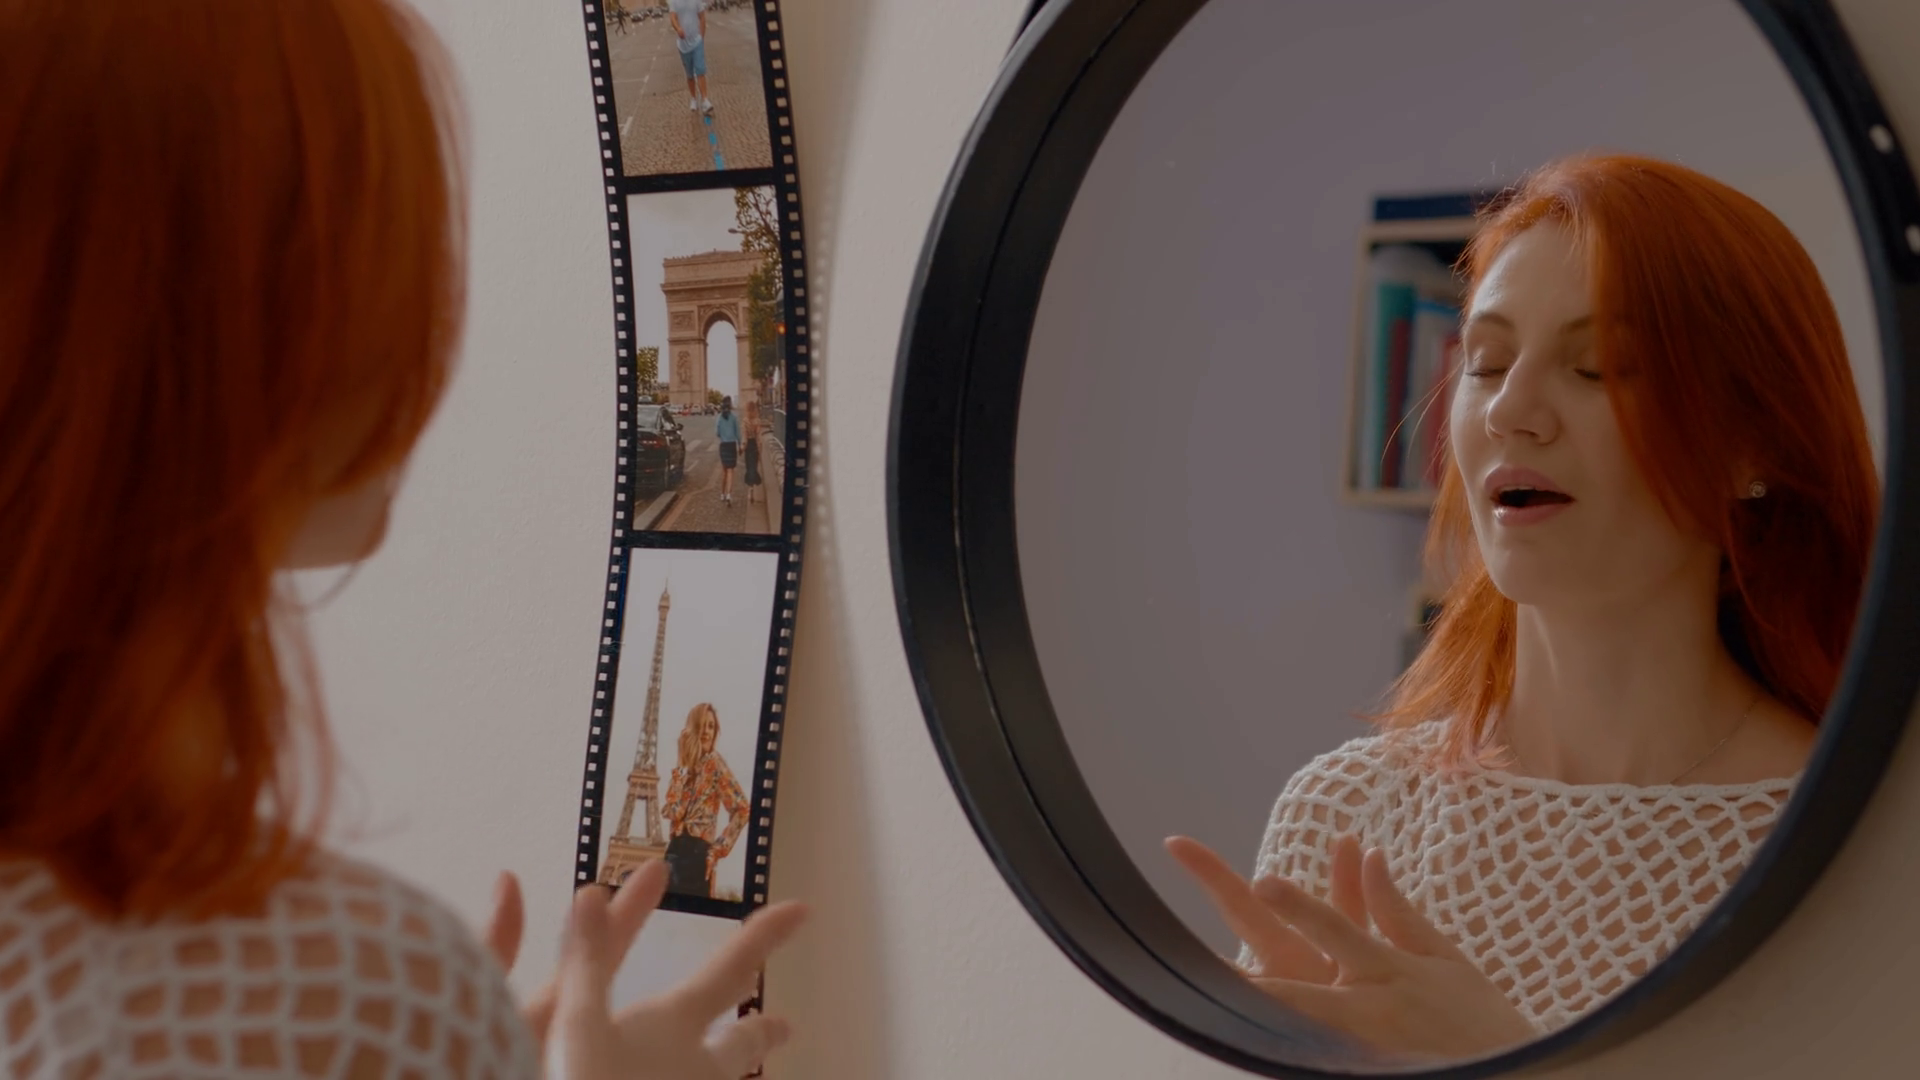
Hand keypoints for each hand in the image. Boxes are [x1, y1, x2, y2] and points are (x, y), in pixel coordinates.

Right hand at [484, 863, 808, 1077]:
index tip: (803, 910)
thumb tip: (592, 893)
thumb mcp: (575, 1024)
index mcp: (678, 1026)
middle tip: (785, 1025)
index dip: (765, 935)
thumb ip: (588, 962)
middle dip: (760, 1030)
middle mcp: (703, 1068)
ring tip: (743, 1072)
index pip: (730, 968)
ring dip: (732, 1072)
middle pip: (741, 1045)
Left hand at [1169, 835, 1534, 1062]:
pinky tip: (1259, 1048)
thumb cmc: (1477, 1016)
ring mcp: (1362, 1050)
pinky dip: (1286, 1052)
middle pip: (1302, 994)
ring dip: (1260, 1024)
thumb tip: (1371, 853)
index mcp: (1390, 971)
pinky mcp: (1360, 1072)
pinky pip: (1316, 1059)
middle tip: (1211, 966)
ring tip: (1215, 1014)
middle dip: (1256, 982)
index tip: (1263, 879)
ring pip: (1300, 1035)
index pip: (1337, 929)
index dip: (1299, 906)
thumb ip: (1395, 911)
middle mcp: (1370, 1011)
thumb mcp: (1442, 956)